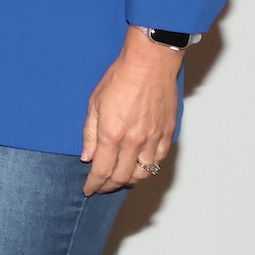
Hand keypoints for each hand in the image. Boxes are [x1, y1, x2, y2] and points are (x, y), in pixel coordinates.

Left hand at [82, 31, 180, 194]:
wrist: (149, 65)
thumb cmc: (119, 78)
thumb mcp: (94, 103)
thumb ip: (90, 134)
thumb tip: (87, 157)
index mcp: (112, 133)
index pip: (102, 170)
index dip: (95, 184)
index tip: (89, 190)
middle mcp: (134, 141)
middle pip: (122, 176)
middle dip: (109, 186)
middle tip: (101, 188)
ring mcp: (153, 139)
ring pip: (143, 173)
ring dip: (129, 180)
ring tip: (119, 180)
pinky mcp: (167, 134)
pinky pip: (158, 160)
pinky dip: (148, 168)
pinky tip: (139, 167)